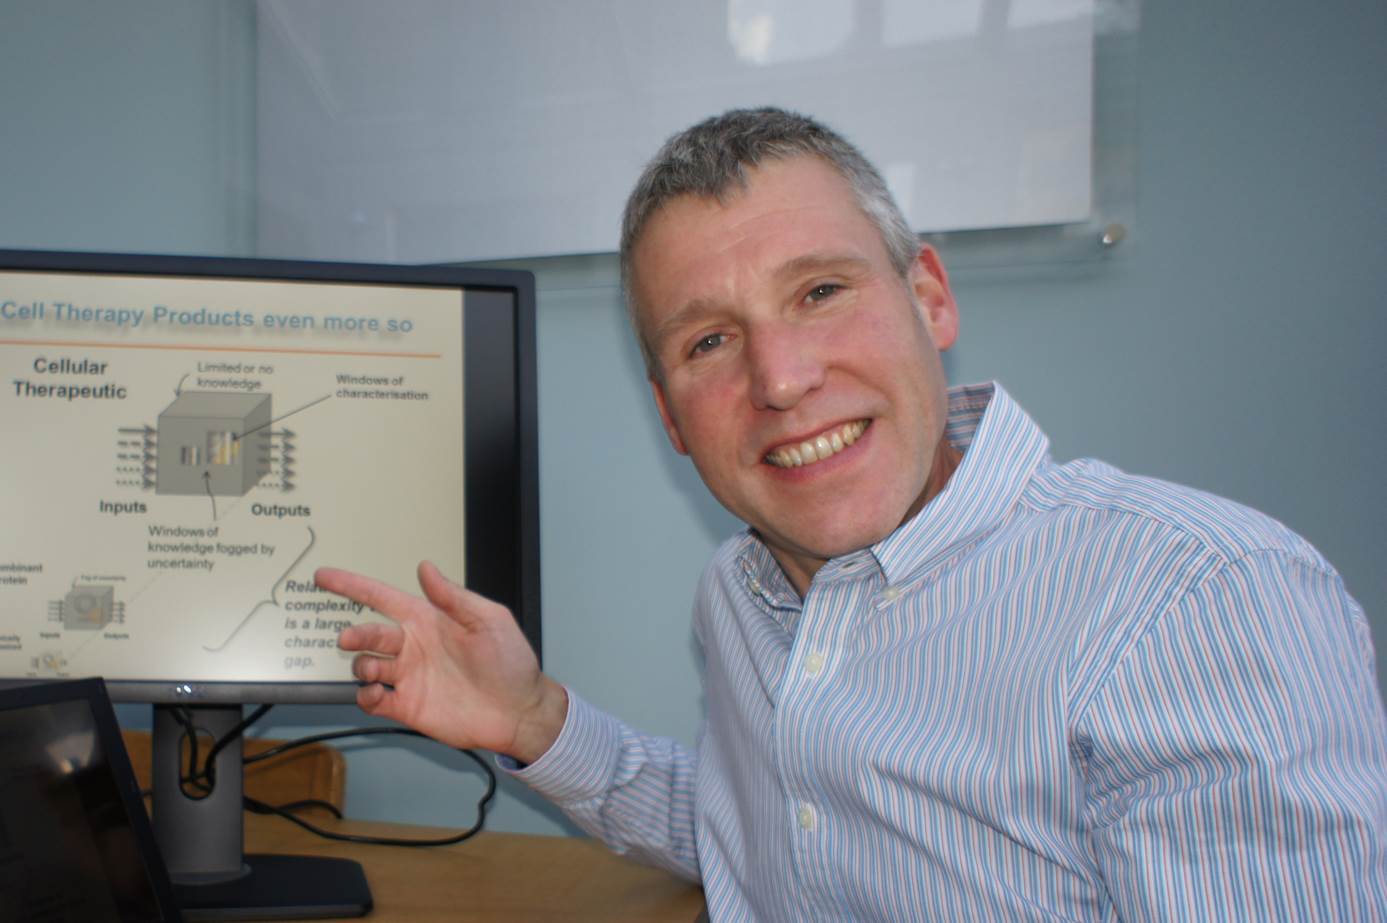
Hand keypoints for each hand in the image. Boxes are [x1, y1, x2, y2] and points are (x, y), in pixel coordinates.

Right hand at [314, 562, 566, 763]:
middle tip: (350, 638)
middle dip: (354, 634)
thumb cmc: (510, 662)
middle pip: (369, 634)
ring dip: (361, 664)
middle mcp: (413, 646)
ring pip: (366, 665)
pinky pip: (373, 700)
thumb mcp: (489, 620)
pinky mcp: (407, 706)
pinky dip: (365, 696)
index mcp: (428, 620)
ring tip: (374, 669)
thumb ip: (454, 597)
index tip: (324, 576)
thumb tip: (426, 568)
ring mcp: (408, 677)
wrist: (519, 711)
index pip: (382, 598)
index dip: (352, 586)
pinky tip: (375, 693)